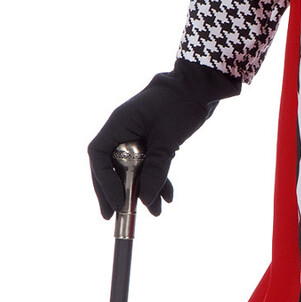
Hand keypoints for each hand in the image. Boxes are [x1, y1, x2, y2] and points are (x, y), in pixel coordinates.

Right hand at [87, 57, 241, 219]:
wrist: (201, 86)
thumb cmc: (181, 103)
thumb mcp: (168, 140)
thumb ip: (157, 169)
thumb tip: (147, 200)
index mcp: (119, 124)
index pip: (99, 156)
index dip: (103, 182)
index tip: (114, 204)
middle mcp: (123, 130)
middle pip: (112, 166)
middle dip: (116, 192)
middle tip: (115, 216)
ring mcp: (137, 136)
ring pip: (132, 169)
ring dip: (142, 190)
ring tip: (155, 212)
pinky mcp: (153, 141)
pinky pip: (149, 165)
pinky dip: (157, 180)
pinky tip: (168, 198)